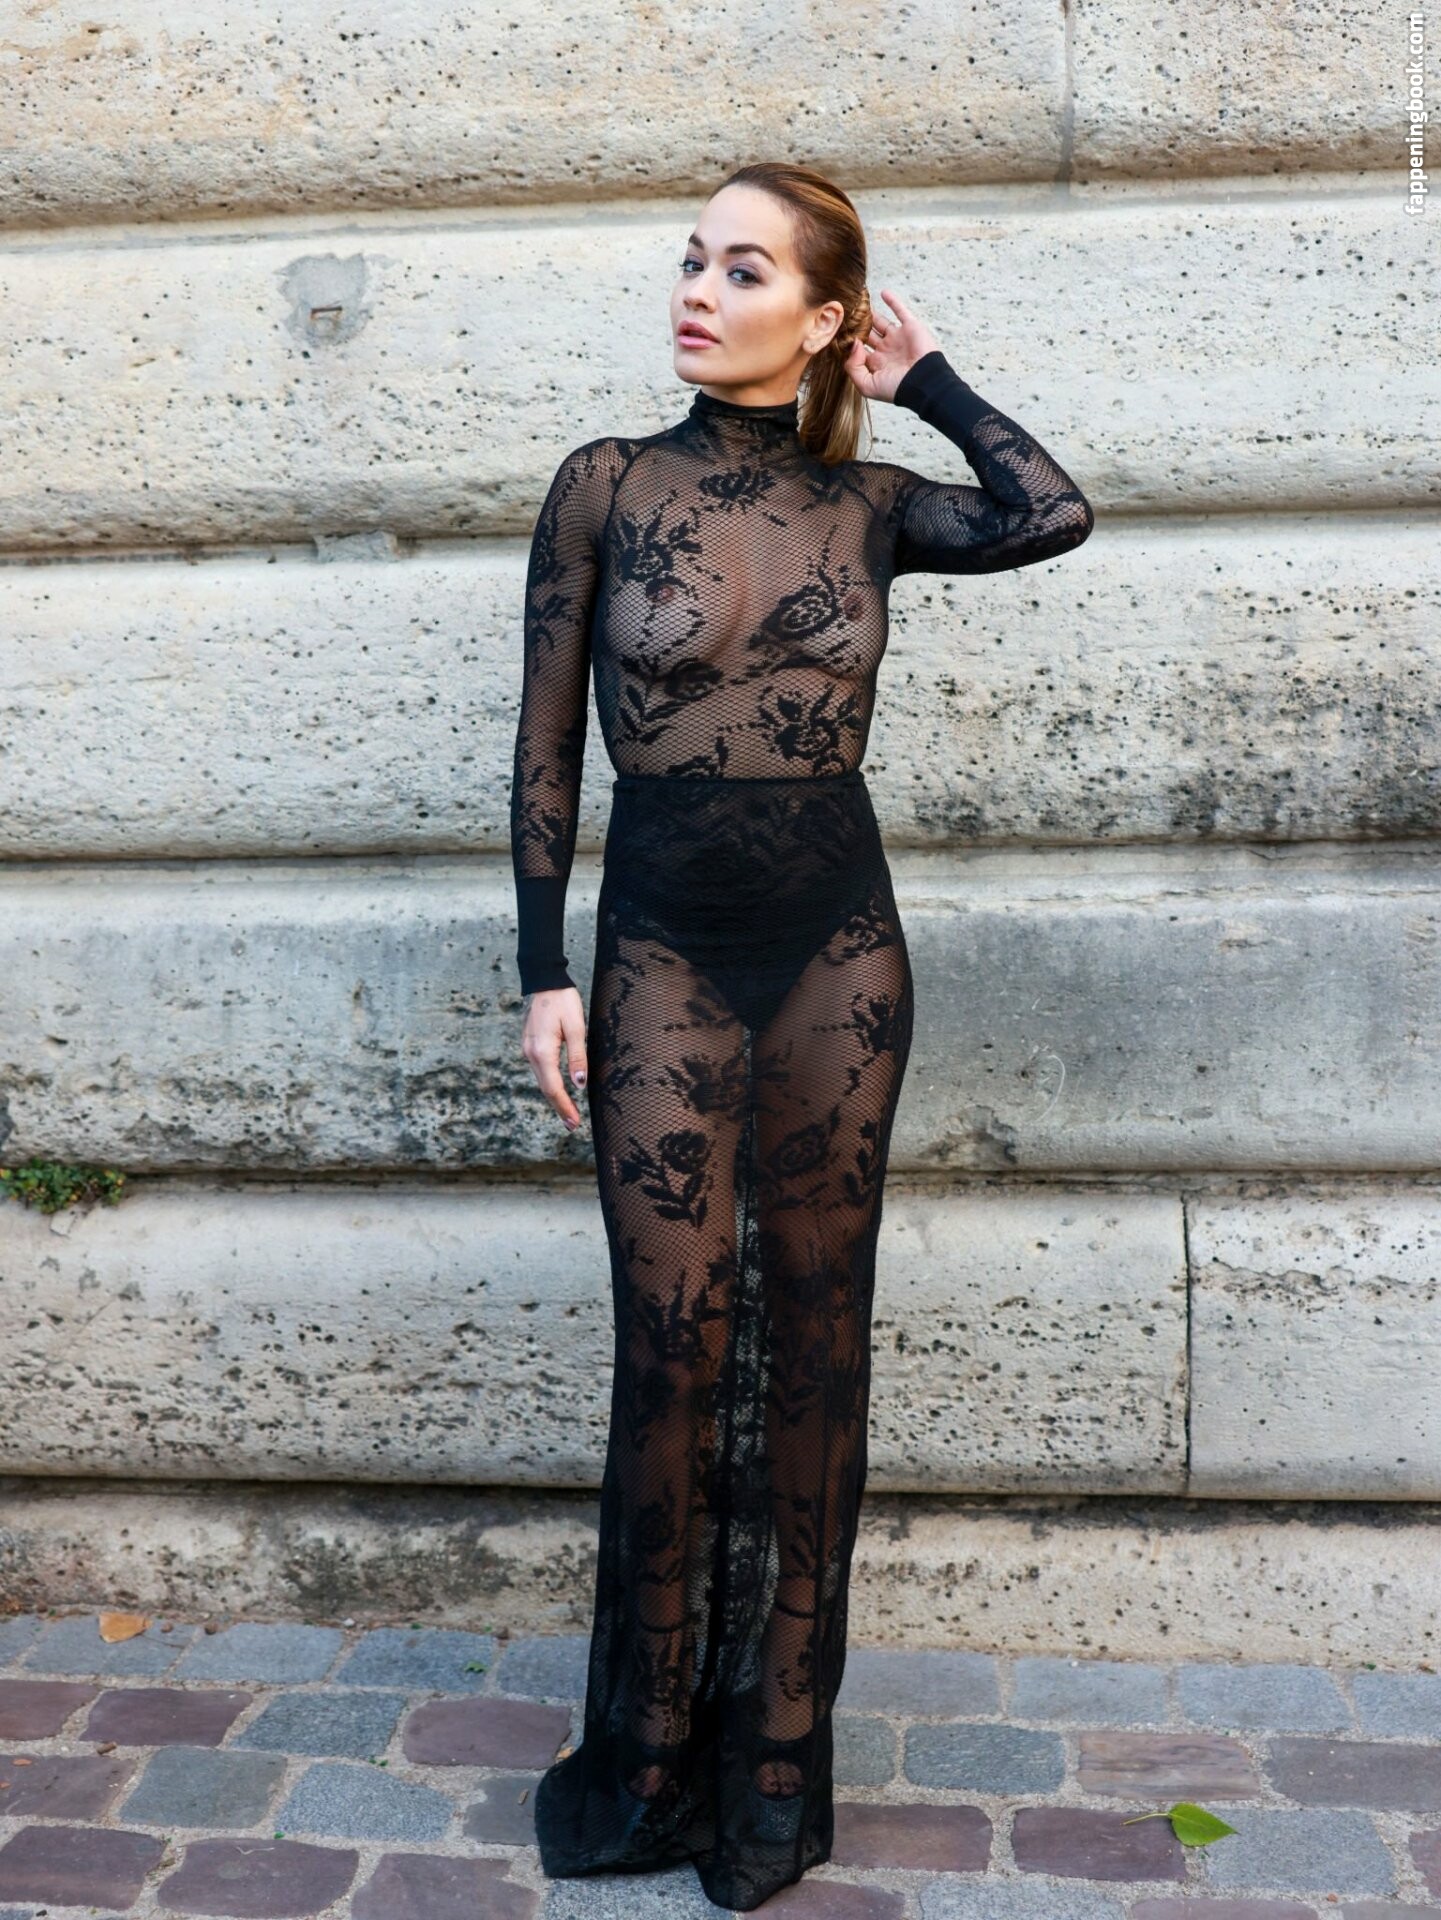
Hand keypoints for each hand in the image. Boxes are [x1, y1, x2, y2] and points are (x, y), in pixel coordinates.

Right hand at [521, 986, 588, 1131]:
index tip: (574, 1123)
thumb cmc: (563, 1001)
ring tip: (568, 1113)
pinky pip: (541, 1070)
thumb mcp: (577, 1027)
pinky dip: (549, 1084)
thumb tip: (579, 1084)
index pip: (553, 1088)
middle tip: (572, 1125)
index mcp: (542, 1051)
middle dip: (559, 1107)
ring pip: (542, 1080)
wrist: (543, 981)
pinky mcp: (530, 1045)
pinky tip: (558, 1091)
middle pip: (545, 1088)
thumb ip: (578, 1057)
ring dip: (554, 1097)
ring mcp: (528, 1049)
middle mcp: (531, 1054)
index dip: (564, 1107)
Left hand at [841, 286, 940, 403]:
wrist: (923, 381)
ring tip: (859, 304)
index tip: (838, 333)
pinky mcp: (910, 327)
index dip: (848, 342)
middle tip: (846, 315)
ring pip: (880, 322)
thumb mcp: (867, 386)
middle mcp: (886, 350)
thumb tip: (853, 344)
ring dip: (870, 314)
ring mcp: (897, 337)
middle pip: (867, 334)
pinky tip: (882, 292)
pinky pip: (900, 311)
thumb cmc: (896, 388)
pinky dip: (892, 301)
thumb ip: (853, 367)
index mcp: (876, 364)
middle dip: (857, 326)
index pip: (858, 350)